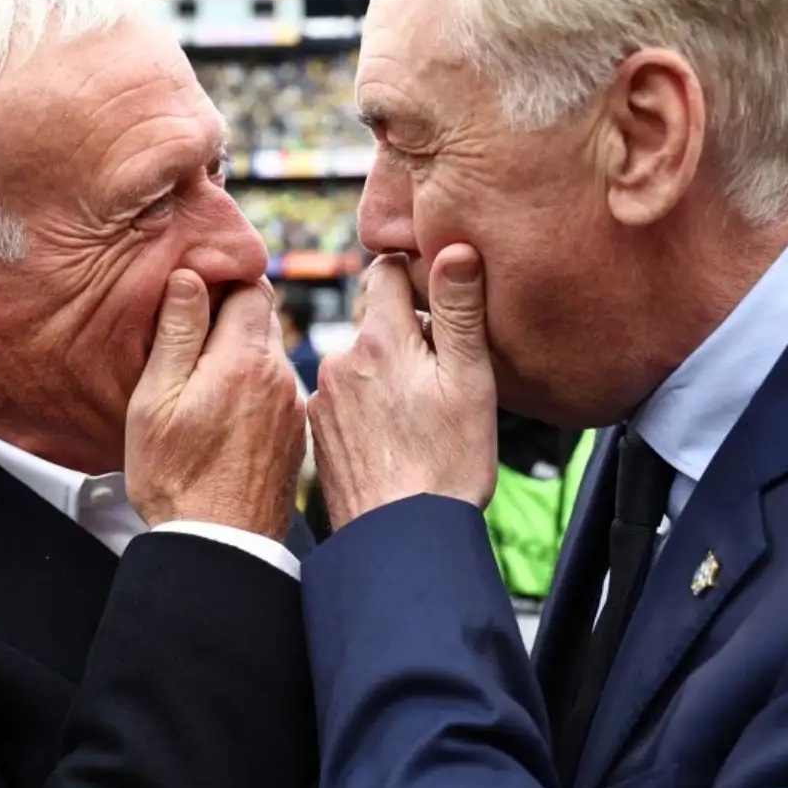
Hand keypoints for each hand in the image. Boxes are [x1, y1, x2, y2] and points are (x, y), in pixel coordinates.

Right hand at [126, 271, 306, 540]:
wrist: (221, 544)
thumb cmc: (176, 478)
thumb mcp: (156, 400)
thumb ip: (178, 333)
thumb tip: (190, 276)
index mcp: (245, 360)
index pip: (251, 286)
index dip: (222, 282)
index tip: (195, 293)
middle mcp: (280, 376)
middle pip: (263, 318)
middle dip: (231, 316)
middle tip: (192, 335)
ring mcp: (292, 405)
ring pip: (270, 354)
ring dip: (241, 353)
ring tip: (203, 378)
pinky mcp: (295, 432)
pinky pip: (277, 388)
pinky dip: (254, 385)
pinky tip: (224, 410)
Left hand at [309, 245, 497, 529]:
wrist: (400, 540)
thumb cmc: (446, 464)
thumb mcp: (469, 380)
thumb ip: (459, 309)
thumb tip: (454, 247)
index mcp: (380, 339)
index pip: (385, 270)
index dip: (416, 276)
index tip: (439, 298)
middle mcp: (341, 360)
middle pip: (375, 320)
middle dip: (406, 331)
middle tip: (443, 368)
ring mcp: (325, 397)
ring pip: (362, 361)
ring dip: (387, 371)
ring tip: (421, 411)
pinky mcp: (318, 430)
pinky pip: (347, 398)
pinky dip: (369, 405)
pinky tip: (395, 435)